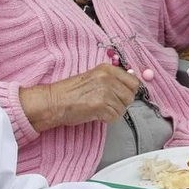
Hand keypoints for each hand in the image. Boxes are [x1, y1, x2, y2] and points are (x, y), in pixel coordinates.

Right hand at [20, 63, 140, 130]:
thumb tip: (130, 86)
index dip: (129, 92)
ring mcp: (105, 92)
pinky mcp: (101, 106)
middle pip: (130, 96)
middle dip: (121, 103)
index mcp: (107, 69)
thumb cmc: (70, 92)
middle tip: (108, 105)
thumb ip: (112, 80)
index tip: (122, 96)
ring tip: (99, 109)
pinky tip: (96, 114)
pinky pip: (115, 117)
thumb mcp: (94, 78)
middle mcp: (108, 78)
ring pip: (123, 108)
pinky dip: (107, 119)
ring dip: (113, 112)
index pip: (134, 82)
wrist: (54, 102)